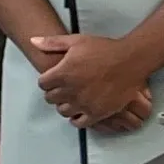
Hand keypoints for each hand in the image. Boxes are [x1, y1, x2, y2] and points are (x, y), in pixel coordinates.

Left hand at [31, 34, 154, 128]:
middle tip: (62, 89)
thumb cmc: (103, 49)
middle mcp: (70, 90)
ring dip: (64, 105)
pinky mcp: (97, 112)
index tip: (53, 79)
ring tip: (71, 99)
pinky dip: (76, 119)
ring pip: (62, 111)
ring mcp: (83, 103)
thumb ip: (52, 43)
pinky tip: (79, 112)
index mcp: (62, 73)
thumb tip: (33, 41)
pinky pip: (79, 122)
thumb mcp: (76, 41)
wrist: (131, 60)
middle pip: (50, 98)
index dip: (46, 81)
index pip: (42, 84)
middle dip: (54, 93)